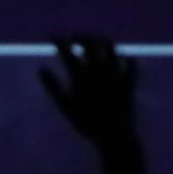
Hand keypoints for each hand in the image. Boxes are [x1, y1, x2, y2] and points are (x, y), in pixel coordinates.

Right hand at [39, 35, 137, 150]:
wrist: (114, 136)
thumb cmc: (86, 123)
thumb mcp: (65, 106)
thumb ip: (53, 86)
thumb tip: (41, 69)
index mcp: (82, 76)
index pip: (68, 52)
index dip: (59, 41)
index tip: (52, 37)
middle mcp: (100, 71)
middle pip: (92, 44)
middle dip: (82, 37)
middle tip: (74, 38)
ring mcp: (116, 76)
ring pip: (112, 50)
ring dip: (103, 42)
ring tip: (96, 44)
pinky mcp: (129, 84)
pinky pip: (131, 66)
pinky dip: (128, 59)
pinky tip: (125, 57)